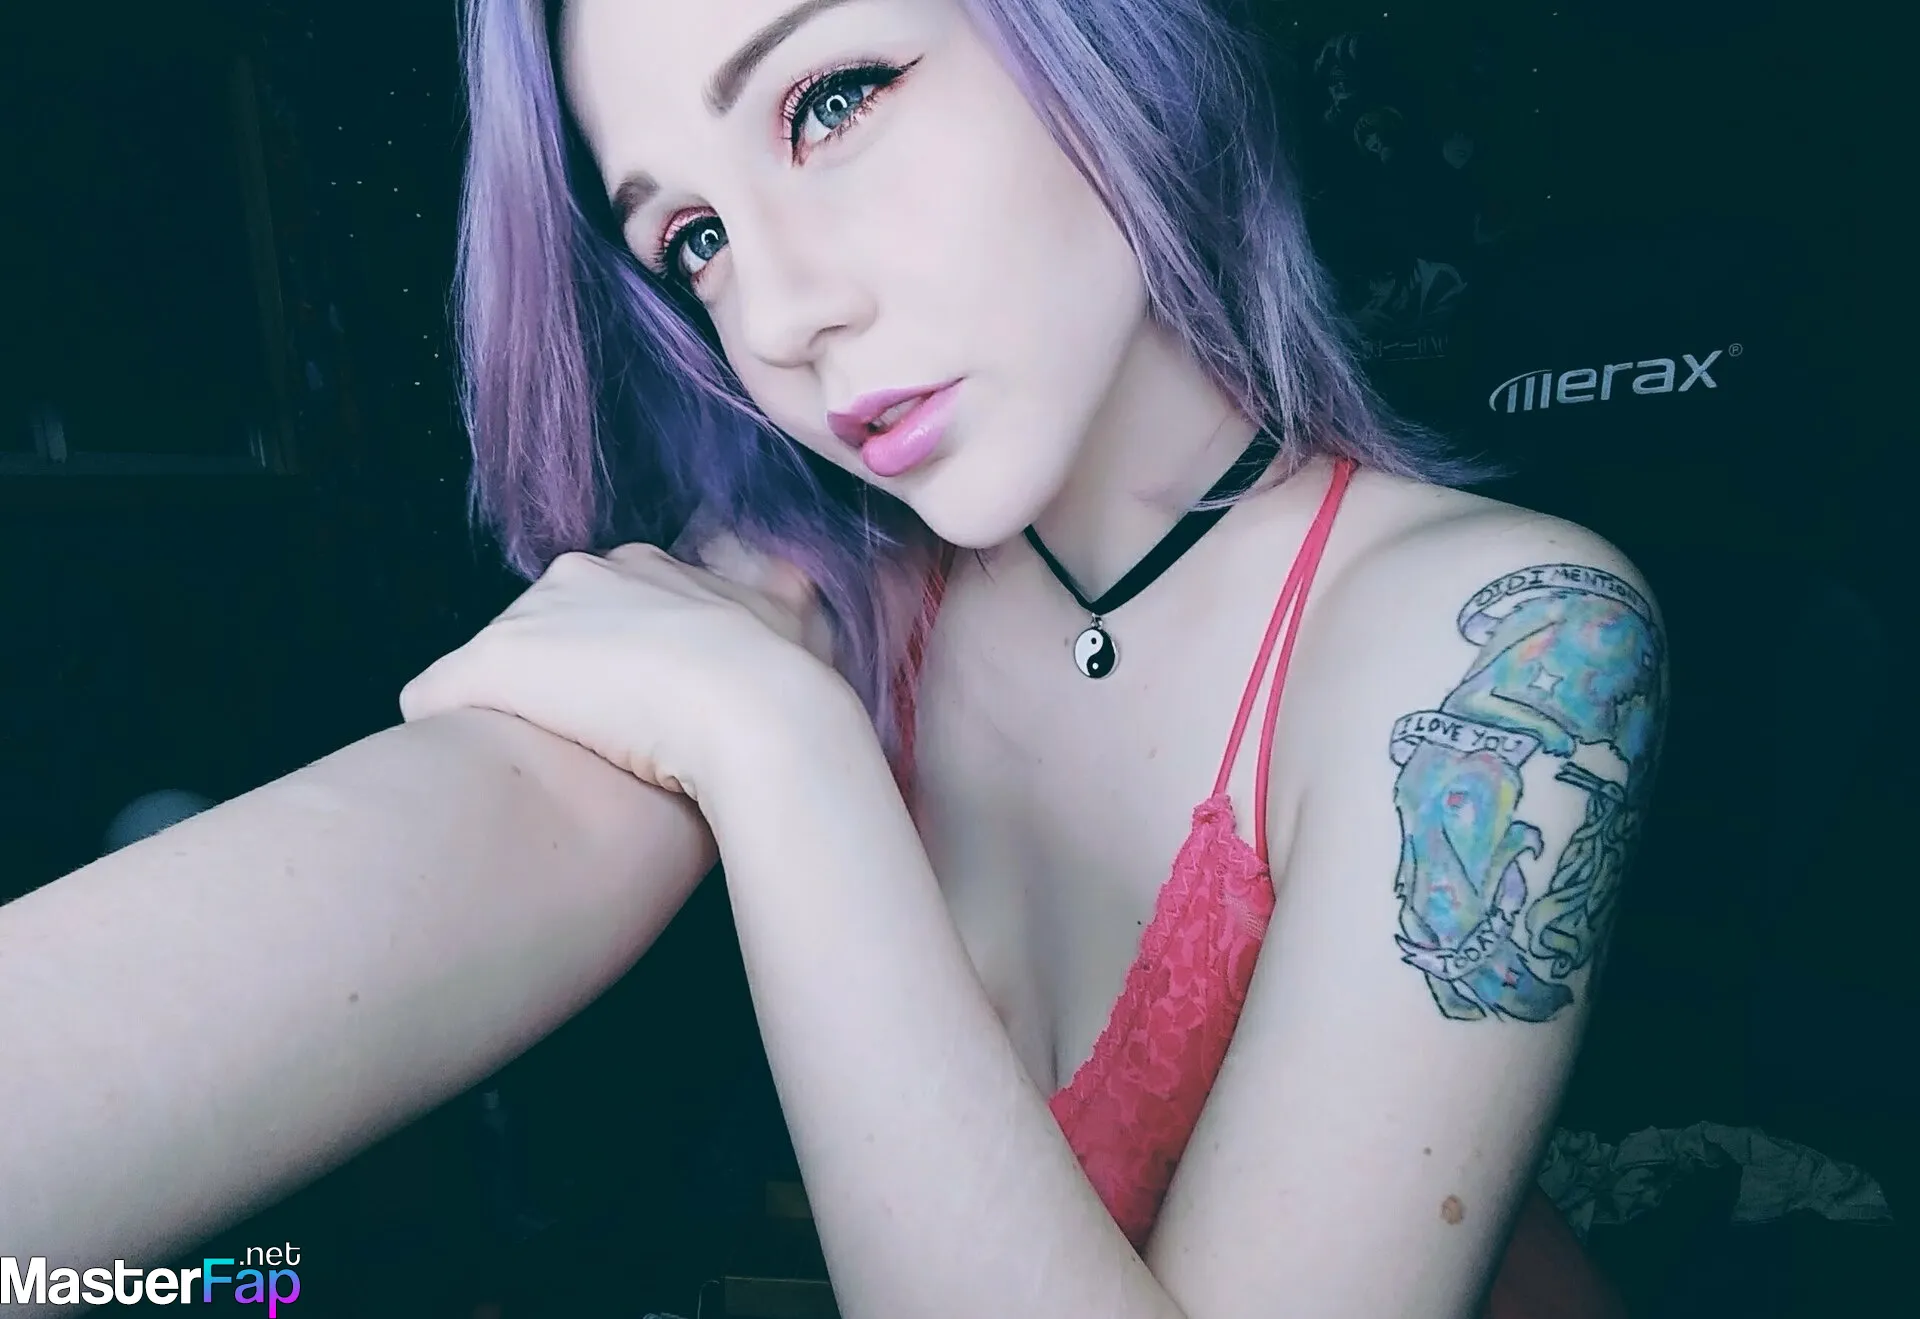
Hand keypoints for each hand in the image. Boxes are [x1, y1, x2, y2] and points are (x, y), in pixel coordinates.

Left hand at [399, 536, 840, 801]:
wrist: (756, 714)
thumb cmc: (784, 681)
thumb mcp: (792, 620)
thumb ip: (777, 603)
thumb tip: (791, 588)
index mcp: (647, 566)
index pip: (605, 605)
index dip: (617, 663)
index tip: (635, 708)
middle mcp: (581, 575)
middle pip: (541, 628)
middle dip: (557, 680)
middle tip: (592, 741)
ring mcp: (532, 619)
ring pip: (492, 665)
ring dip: (508, 708)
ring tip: (536, 763)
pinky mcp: (488, 666)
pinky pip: (434, 694)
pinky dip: (444, 727)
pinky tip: (467, 770)